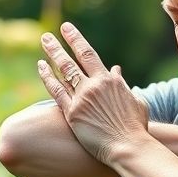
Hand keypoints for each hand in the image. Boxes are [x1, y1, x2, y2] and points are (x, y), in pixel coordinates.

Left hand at [37, 22, 148, 164]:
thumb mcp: (136, 102)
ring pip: (63, 70)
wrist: (129, 146)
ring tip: (44, 42)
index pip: (89, 54)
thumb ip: (123, 85)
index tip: (66, 30)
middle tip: (48, 34)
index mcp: (110, 80)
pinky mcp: (73, 113)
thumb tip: (117, 70)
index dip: (76, 40)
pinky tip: (41, 66)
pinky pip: (57, 91)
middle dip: (60, 44)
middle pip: (74, 58)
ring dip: (52, 54)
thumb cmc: (136, 128)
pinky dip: (48, 77)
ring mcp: (82, 98)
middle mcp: (95, 85)